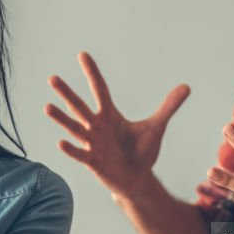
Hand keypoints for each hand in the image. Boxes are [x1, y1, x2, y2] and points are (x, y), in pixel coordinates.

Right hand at [45, 51, 189, 197]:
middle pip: (80, 106)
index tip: (82, 54)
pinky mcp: (93, 162)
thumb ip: (168, 106)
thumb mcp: (156, 126)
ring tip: (47, 106)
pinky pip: (80, 154)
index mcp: (109, 115)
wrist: (137, 179)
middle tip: (52, 78)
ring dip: (61, 118)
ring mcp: (92, 144)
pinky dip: (71, 149)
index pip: (99, 89)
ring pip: (74, 128)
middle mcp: (97, 127)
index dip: (92, 72)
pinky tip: (60, 143)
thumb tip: (186, 87)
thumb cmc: (141, 151)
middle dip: (67, 93)